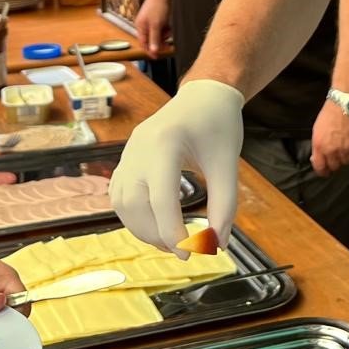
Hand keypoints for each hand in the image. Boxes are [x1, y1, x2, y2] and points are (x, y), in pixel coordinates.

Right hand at [111, 80, 244, 252]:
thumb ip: (224, 205)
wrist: (204, 96)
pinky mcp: (127, 159)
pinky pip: (120, 195)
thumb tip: (217, 244)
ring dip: (142, 229)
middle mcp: (139, 147)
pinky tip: (156, 225)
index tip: (191, 253)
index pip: (161, 198)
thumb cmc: (218, 125)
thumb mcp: (228, 163)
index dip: (173, 231)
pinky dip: (134, 216)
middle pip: (134, 204)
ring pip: (122, 203)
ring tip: (170, 241)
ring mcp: (129, 152)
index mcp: (165, 143)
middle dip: (155, 234)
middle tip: (183, 250)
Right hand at [134, 0, 171, 56]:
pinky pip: (163, 28)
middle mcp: (145, 24)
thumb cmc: (157, 6)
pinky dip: (167, 29)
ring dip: (165, 35)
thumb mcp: (156, 25)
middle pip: (151, 39)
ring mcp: (152, 21)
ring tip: (169, 30)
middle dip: (160, 42)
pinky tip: (169, 25)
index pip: (143, 43)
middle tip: (168, 45)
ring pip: (159, 34)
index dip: (150, 50)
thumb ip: (154, 39)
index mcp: (140, 26)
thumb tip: (152, 51)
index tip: (157, 57)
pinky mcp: (159, 18)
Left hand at [310, 103, 348, 174]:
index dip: (323, 171)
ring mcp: (346, 149)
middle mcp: (332, 150)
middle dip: (335, 161)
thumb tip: (317, 158)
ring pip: (347, 162)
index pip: (320, 167)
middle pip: (334, 166)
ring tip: (348, 144)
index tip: (325, 171)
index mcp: (319, 146)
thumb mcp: (317, 130)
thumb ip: (318, 146)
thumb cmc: (330, 113)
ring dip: (347, 156)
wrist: (346, 102)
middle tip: (338, 153)